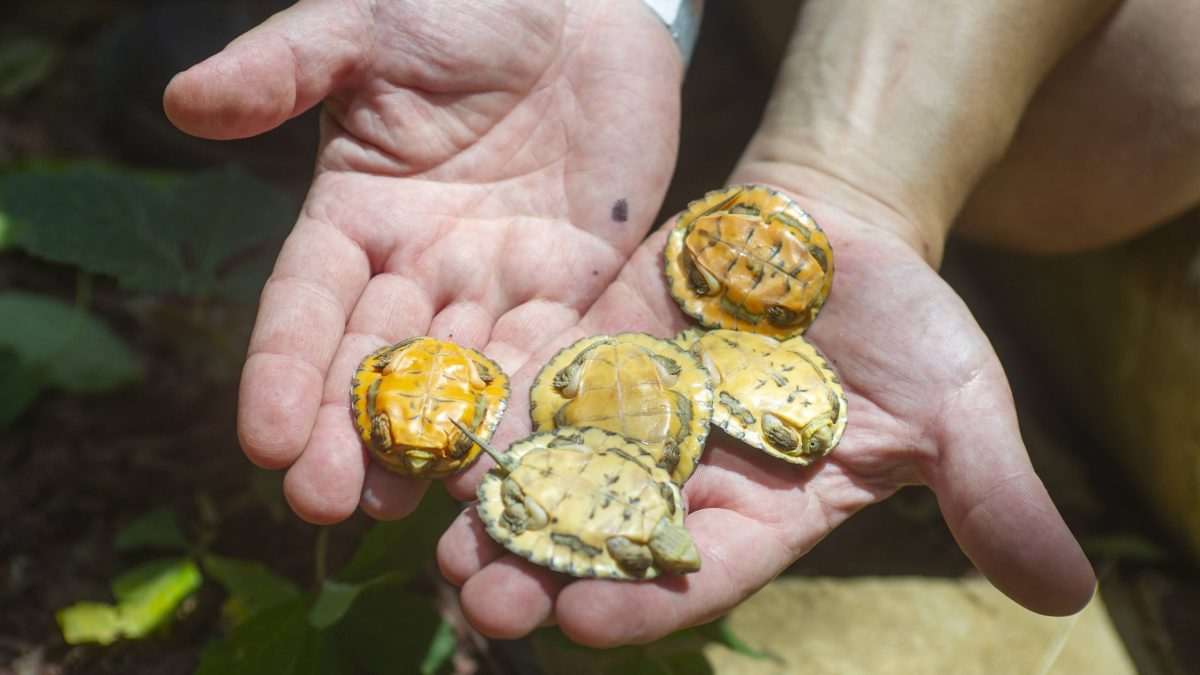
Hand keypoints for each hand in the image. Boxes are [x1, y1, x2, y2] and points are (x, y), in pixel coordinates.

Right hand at [163, 0, 682, 521]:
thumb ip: (284, 68)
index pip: (307, 304)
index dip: (282, 370)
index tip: (262, 441)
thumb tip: (185, 105)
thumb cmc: (461, 4)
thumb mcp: (362, 26)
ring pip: (463, 374)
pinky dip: (531, 402)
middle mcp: (422, 262)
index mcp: (357, 213)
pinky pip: (552, 349)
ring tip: (417, 509)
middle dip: (354, 432)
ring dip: (441, 443)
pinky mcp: (576, 280)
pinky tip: (513, 458)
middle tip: (330, 504)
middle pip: (379, 361)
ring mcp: (499, 278)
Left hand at [436, 173, 1094, 644]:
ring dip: (499, 513)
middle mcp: (685, 481)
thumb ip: (988, 493)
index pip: (698, 573)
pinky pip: (535, 395)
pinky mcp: (592, 358)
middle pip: (607, 543)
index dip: (646, 601)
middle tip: (485, 600)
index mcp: (764, 513)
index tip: (586, 627)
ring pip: (555, 479)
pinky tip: (441, 444)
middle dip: (548, 574)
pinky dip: (492, 421)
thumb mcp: (958, 406)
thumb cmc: (904, 321)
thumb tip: (1065, 595)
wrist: (834, 232)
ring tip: (443, 543)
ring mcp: (630, 420)